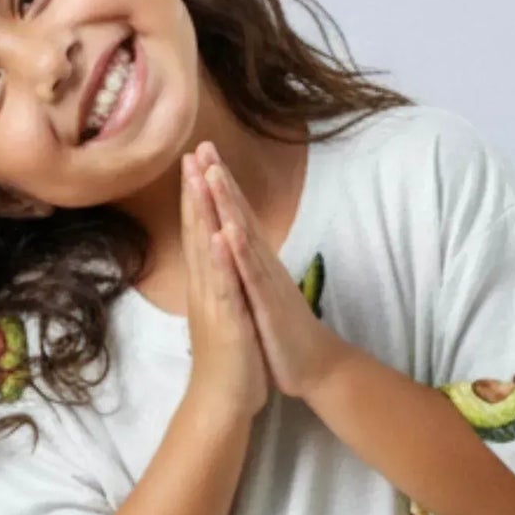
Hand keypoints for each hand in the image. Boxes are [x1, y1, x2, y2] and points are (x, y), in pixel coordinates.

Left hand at [192, 144, 341, 403]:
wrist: (314, 368)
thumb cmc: (284, 333)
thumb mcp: (260, 296)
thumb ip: (250, 271)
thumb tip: (238, 251)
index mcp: (256, 264)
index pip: (233, 218)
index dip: (217, 187)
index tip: (199, 156)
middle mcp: (262, 265)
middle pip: (239, 215)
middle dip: (220, 180)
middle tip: (203, 145)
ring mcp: (267, 283)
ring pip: (244, 237)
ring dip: (229, 205)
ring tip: (212, 173)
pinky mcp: (269, 305)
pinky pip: (253, 276)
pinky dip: (240, 252)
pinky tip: (229, 230)